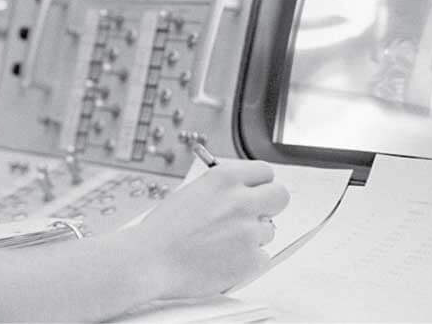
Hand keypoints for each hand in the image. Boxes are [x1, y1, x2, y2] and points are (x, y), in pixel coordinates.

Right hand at [133, 159, 289, 299]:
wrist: (150, 260)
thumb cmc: (163, 229)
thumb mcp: (191, 193)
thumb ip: (221, 190)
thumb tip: (243, 194)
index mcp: (224, 178)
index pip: (265, 171)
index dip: (259, 183)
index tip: (255, 190)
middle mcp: (241, 201)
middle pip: (280, 196)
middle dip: (270, 205)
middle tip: (254, 214)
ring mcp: (249, 231)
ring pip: (269, 230)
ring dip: (253, 236)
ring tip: (223, 243)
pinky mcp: (252, 259)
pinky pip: (262, 257)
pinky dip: (247, 260)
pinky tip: (223, 259)